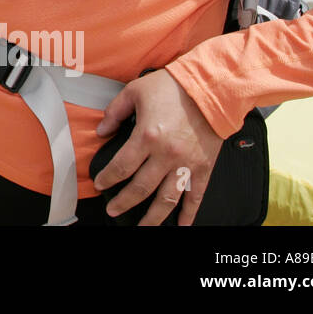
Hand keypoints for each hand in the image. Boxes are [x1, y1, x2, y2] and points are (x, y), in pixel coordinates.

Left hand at [93, 70, 224, 225]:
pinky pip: (196, 196)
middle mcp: (166, 155)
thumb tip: (101, 131)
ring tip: (142, 227)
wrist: (212, 86)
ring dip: (153, 217)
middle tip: (113, 211)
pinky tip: (182, 225)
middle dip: (124, 203)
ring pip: (167, 199)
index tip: (100, 185)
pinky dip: (189, 213)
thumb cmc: (173, 86)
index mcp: (147, 136)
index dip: (108, 179)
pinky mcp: (204, 167)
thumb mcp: (135, 91)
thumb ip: (114, 112)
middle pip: (141, 188)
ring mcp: (186, 163)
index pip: (121, 167)